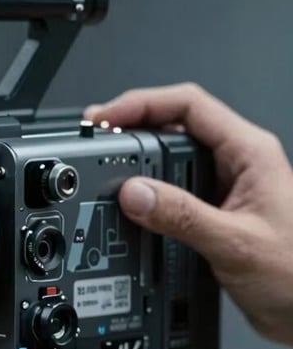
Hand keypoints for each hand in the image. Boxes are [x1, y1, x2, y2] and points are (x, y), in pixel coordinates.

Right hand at [85, 83, 292, 346]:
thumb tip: (135, 193)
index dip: (141, 105)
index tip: (106, 119)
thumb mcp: (235, 243)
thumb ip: (182, 216)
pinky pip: (172, 194)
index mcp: (250, 153)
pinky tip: (132, 210)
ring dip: (139, 168)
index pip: (188, 106)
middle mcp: (237, 165)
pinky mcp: (213, 215)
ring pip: (171, 162)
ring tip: (108, 175)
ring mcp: (224, 189)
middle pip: (173, 128)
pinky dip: (148, 198)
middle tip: (97, 146)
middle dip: (132, 134)